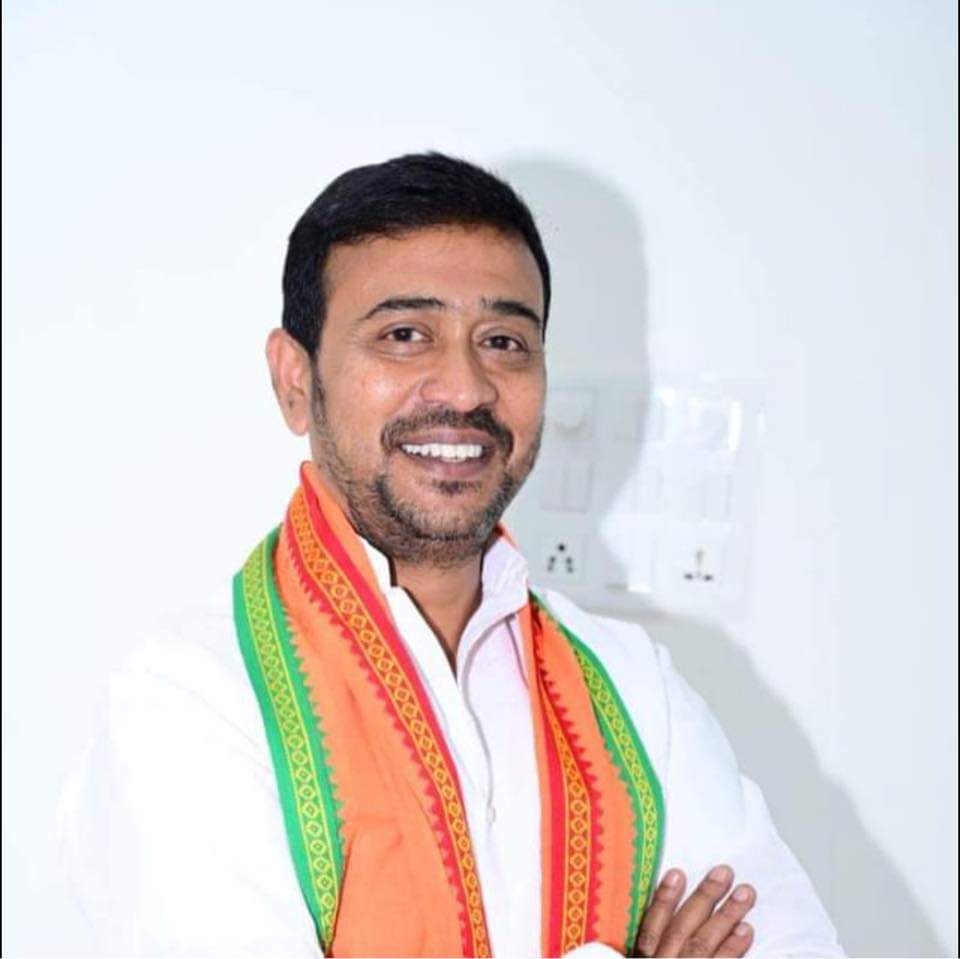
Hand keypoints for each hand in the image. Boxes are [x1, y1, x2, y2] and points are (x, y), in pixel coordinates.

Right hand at [634, 865, 755, 956]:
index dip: (663, 900)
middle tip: (725, 872)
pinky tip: (746, 930)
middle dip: (704, 899)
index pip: (650, 929)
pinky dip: (733, 949)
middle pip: (681, 931)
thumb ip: (650, 947)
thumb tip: (650, 919)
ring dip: (725, 917)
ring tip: (744, 893)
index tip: (677, 873)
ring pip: (702, 945)